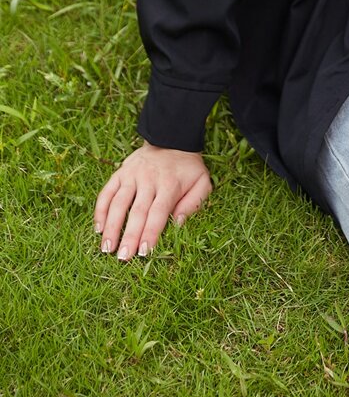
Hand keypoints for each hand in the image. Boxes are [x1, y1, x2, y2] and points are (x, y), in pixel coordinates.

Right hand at [93, 141, 211, 260]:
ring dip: (111, 227)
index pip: (159, 212)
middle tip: (123, 257)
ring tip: (107, 248)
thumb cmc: (188, 168)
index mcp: (170, 184)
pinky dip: (100, 210)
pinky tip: (98, 228)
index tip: (144, 251)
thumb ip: (194, 202)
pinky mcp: (120, 172)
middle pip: (137, 211)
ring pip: (118, 203)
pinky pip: (107, 192)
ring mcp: (132, 175)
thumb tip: (178, 224)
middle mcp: (149, 179)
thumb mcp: (202, 181)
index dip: (151, 232)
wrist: (172, 139)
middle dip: (129, 236)